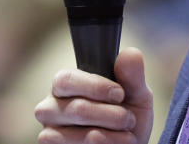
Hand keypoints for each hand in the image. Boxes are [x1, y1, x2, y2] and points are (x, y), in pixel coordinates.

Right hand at [35, 47, 153, 143]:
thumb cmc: (126, 116)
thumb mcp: (136, 94)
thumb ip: (132, 75)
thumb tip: (130, 54)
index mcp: (65, 86)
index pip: (66, 79)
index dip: (95, 87)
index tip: (120, 94)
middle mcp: (51, 108)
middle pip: (76, 109)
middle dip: (111, 115)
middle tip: (129, 119)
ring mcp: (51, 133)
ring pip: (80, 135)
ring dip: (112, 134)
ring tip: (128, 134)